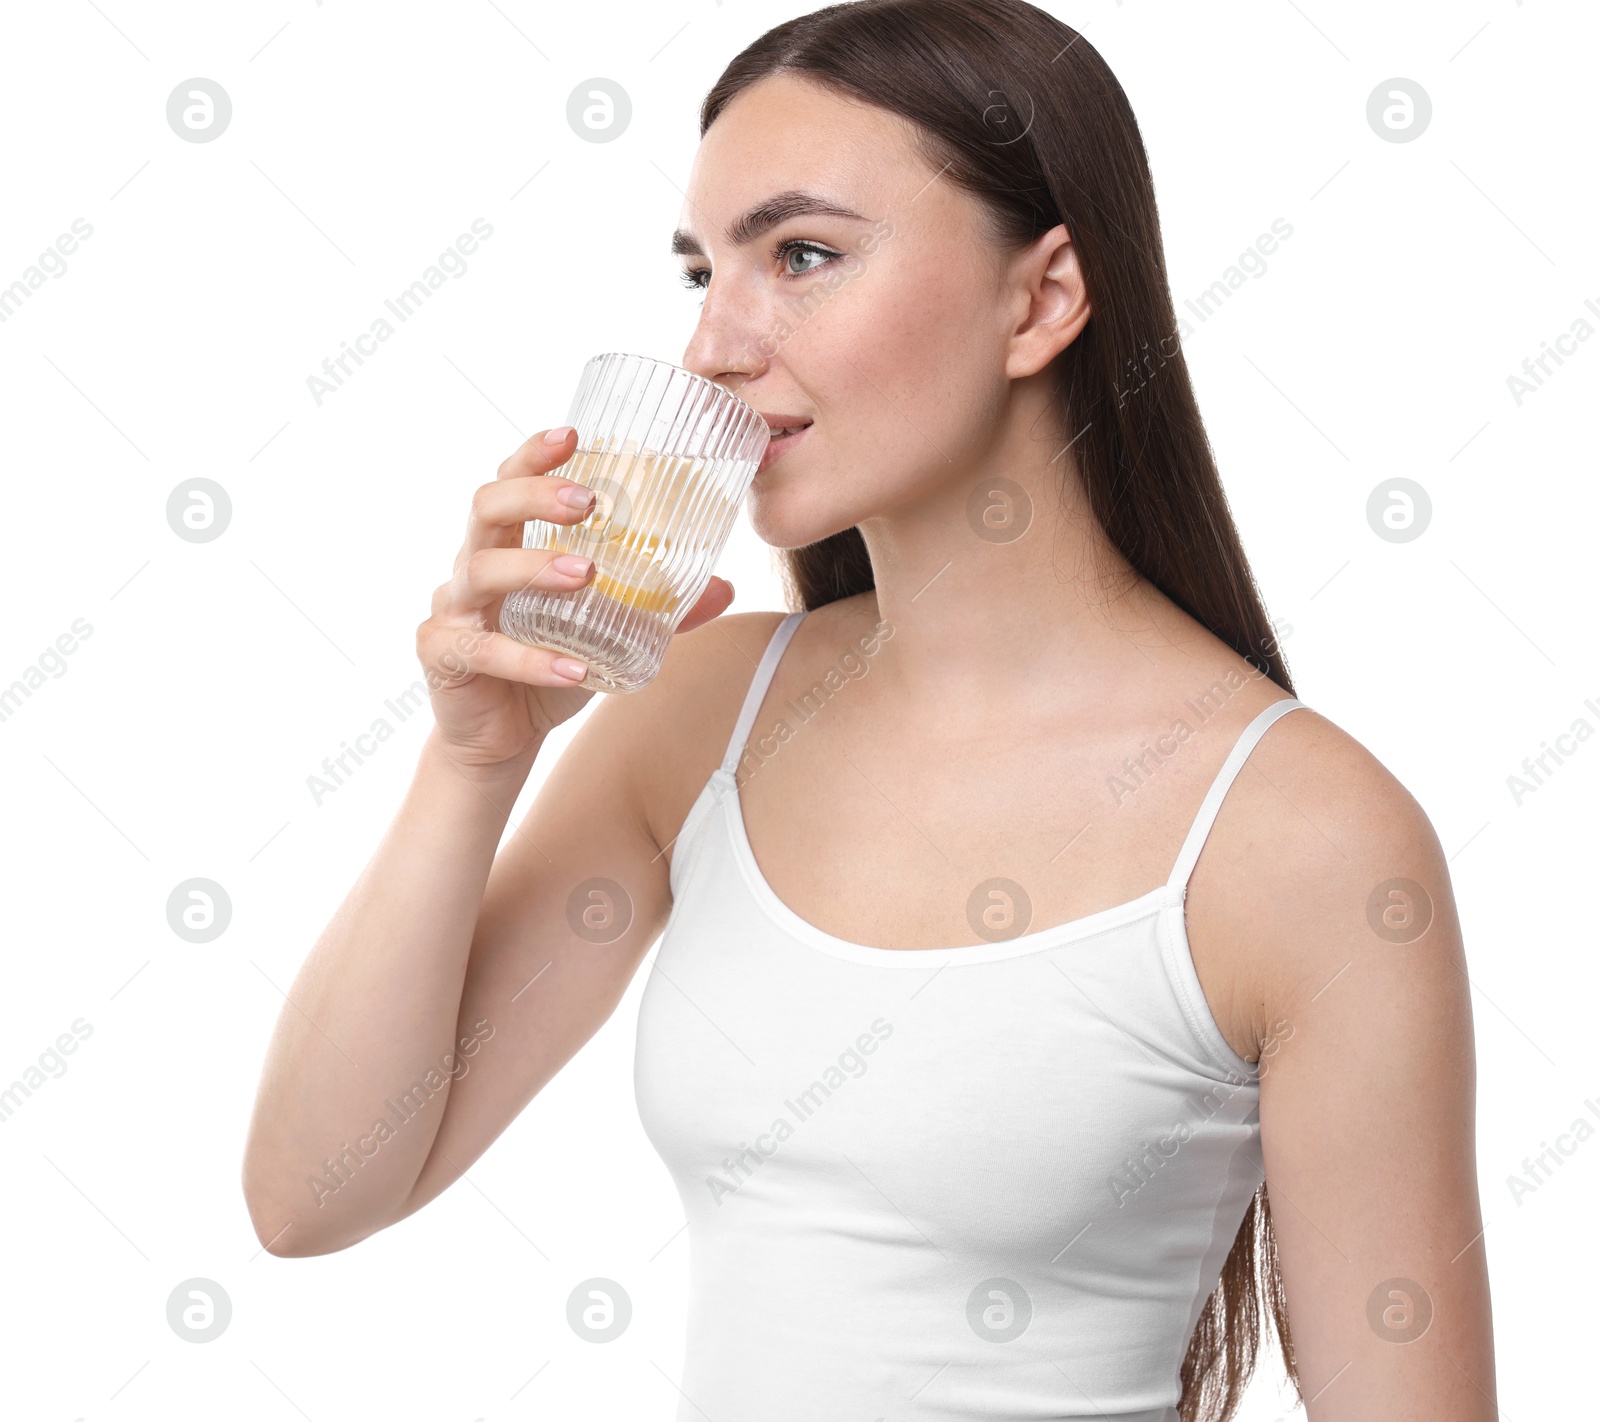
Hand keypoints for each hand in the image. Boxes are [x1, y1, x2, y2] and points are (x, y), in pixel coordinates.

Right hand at [416, 427, 733, 773]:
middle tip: (589, 502)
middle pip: (486, 507)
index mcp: (507, 545)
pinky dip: (531, 660)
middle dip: (535, 496)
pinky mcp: (444, 656)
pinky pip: (486, 651)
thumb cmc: (548, 665)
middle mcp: (473, 566)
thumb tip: (724, 587)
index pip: (510, 482)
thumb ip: (658, 608)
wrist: (501, 739)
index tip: (573, 434)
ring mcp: (453, 610)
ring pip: (481, 571)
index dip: (534, 454)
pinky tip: (573, 668)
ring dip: (535, 567)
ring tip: (585, 573)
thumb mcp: (608, 632)